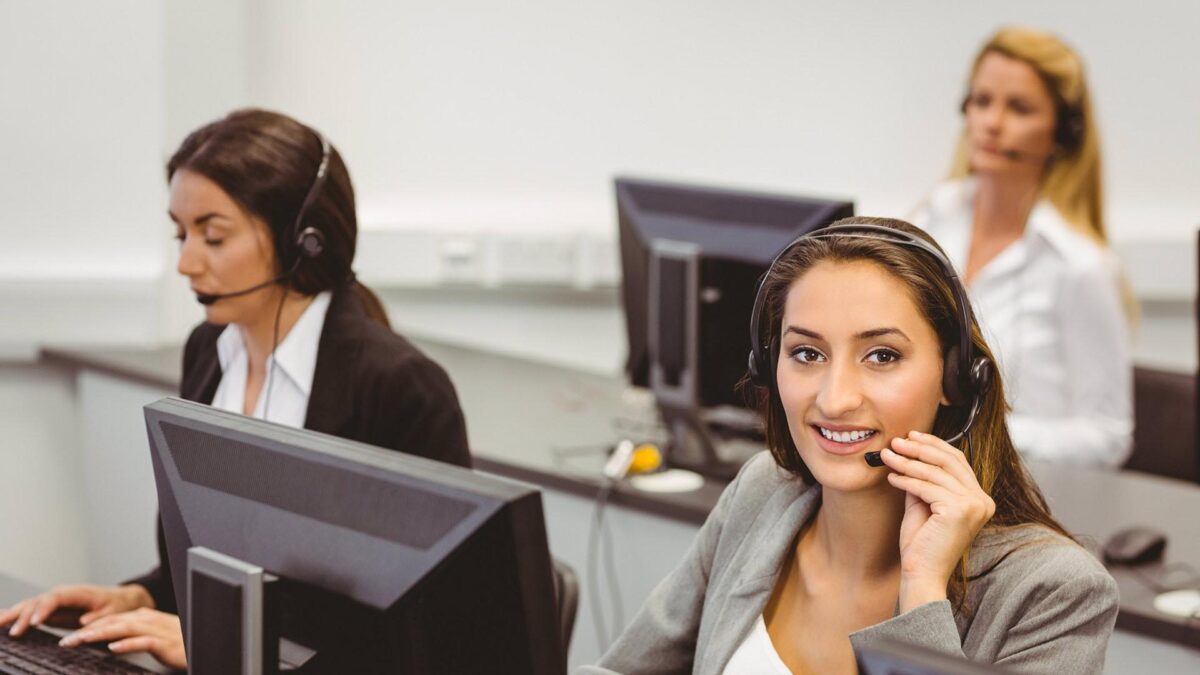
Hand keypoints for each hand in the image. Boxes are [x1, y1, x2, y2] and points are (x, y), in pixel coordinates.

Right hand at [0, 584, 153, 636]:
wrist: (120, 599)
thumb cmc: (116, 606)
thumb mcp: (112, 612)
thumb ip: (98, 617)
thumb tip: (83, 622)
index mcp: (78, 593)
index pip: (56, 597)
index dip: (44, 609)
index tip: (36, 622)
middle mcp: (62, 593)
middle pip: (38, 601)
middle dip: (24, 615)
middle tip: (13, 631)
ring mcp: (54, 600)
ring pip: (30, 605)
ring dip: (13, 614)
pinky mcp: (49, 609)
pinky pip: (29, 610)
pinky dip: (14, 614)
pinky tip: (0, 619)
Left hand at [59, 608, 185, 669]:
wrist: (204, 642)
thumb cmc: (179, 642)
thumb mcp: (153, 636)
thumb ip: (134, 635)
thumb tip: (112, 642)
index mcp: (143, 617)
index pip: (111, 619)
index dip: (89, 627)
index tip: (70, 637)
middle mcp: (147, 620)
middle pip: (112, 622)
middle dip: (87, 631)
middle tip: (66, 641)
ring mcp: (155, 629)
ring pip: (123, 629)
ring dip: (100, 634)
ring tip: (81, 641)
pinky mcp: (163, 642)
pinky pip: (142, 642)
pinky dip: (127, 644)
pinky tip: (113, 648)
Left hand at [881, 430, 994, 611]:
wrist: (922, 574)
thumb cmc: (922, 543)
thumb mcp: (924, 503)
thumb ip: (923, 480)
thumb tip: (908, 451)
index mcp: (980, 499)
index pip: (957, 461)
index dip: (934, 445)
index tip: (912, 435)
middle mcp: (983, 501)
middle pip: (949, 461)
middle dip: (919, 448)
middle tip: (896, 441)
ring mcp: (974, 506)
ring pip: (934, 473)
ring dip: (907, 462)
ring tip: (887, 456)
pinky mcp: (959, 511)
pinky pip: (926, 487)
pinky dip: (906, 480)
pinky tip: (891, 477)